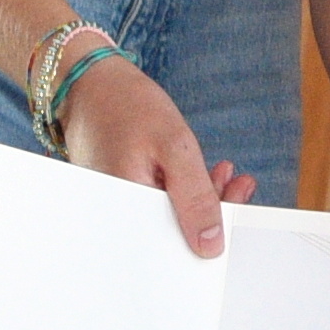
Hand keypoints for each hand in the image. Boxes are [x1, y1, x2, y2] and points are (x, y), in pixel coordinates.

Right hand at [59, 51, 249, 255]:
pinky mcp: (121, 195)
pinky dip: (181, 187)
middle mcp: (116, 218)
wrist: (88, 83)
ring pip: (169, 214)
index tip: (238, 200)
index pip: (177, 243)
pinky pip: (157, 200)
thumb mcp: (174, 146)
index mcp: (125, 213)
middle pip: (175, 231)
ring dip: (202, 196)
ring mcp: (117, 206)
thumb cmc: (125, 106)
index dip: (213, 228)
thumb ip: (195, 197)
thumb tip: (210, 246)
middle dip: (213, 208)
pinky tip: (202, 171)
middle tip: (241, 184)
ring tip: (224, 172)